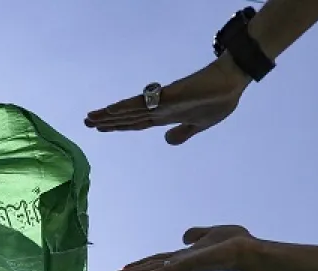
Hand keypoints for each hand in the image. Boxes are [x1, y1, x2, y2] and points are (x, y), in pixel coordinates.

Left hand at [85, 58, 250, 144]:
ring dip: (109, 114)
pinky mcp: (167, 96)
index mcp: (165, 116)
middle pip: (127, 116)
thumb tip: (167, 141)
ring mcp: (162, 101)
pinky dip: (125, 107)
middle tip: (86, 121)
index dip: (118, 125)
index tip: (101, 128)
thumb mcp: (199, 125)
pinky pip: (142, 102)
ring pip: (129, 109)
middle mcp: (159, 108)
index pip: (135, 122)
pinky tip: (110, 110)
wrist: (231, 83)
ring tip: (90, 118)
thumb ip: (182, 133)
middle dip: (107, 120)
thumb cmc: (218, 100)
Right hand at [112, 226, 253, 270]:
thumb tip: (185, 236)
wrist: (249, 250)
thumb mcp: (211, 233)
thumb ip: (196, 235)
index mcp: (185, 257)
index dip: (142, 265)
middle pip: (153, 269)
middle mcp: (183, 264)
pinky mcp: (190, 266)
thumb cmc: (236, 243)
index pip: (159, 262)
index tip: (126, 269)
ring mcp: (185, 266)